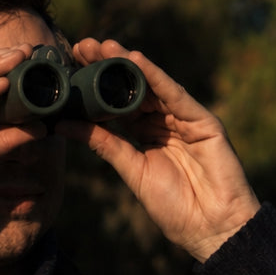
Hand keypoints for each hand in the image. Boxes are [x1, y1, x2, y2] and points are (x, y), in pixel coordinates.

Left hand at [62, 39, 259, 261]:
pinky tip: (136, 60)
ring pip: (153, 85)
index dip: (95, 85)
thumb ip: (103, 144)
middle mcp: (165, 121)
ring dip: (128, 64)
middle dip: (108, 66)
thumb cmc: (174, 207)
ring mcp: (185, 119)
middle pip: (133, 88)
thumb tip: (64, 124)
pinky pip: (176, 94)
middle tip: (81, 46)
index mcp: (146, 134)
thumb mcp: (132, 170)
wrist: (211, 228)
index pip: (117, 103)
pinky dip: (156, 76)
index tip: (70, 67)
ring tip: (102, 46)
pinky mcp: (203, 120)